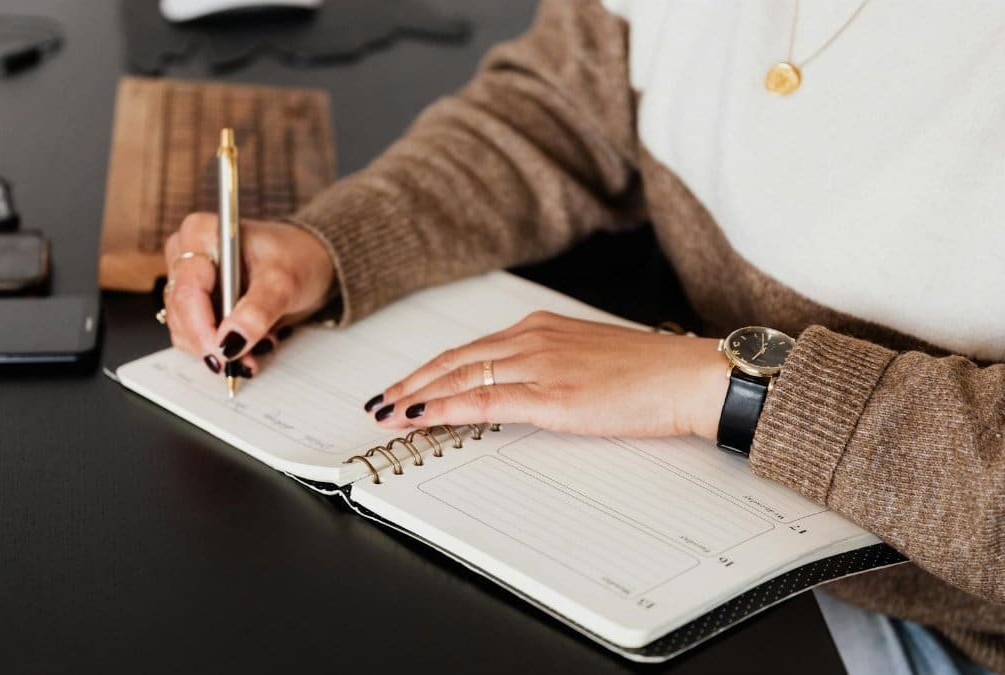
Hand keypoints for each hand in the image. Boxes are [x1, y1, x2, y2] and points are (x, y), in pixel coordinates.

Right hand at [162, 212, 335, 374]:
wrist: (308, 262)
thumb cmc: (296, 258)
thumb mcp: (283, 282)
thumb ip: (257, 311)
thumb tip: (230, 342)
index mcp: (201, 234)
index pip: (187, 291)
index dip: (202, 329)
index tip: (225, 355)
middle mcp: (186, 253)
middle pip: (180, 312)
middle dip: (213, 342)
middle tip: (247, 359)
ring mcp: (188, 278)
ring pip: (183, 328)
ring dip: (218, 348)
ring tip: (256, 346)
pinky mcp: (195, 300)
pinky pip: (194, 334)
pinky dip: (220, 347)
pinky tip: (248, 343)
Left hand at [366, 311, 730, 439]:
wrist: (687, 376)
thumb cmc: (648, 372)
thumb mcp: (587, 359)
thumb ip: (549, 367)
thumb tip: (520, 388)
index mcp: (539, 327)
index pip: (470, 349)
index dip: (431, 368)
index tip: (406, 384)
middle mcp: (532, 338)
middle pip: (454, 359)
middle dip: (411, 382)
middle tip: (380, 401)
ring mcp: (539, 365)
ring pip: (460, 377)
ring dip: (417, 397)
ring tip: (389, 413)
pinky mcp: (550, 395)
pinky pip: (484, 400)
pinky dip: (445, 407)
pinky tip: (422, 416)